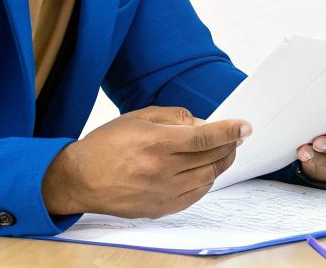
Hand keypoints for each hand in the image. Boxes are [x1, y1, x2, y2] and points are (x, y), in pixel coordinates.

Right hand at [41, 106, 249, 217]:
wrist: (79, 179)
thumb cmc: (107, 145)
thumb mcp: (139, 118)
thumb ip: (175, 118)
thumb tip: (204, 123)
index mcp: (158, 143)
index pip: (206, 137)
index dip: (230, 131)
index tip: (245, 127)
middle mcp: (163, 170)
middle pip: (212, 158)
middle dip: (230, 146)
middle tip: (235, 138)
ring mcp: (163, 192)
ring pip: (208, 177)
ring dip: (220, 163)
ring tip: (220, 152)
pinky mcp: (161, 208)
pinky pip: (197, 194)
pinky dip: (206, 180)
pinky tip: (204, 170)